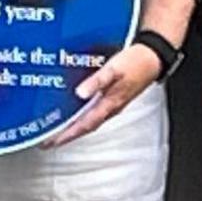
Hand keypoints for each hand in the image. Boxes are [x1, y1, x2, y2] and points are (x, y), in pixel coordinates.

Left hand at [44, 42, 162, 148]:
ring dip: (74, 128)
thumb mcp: (113, 69)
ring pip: (90, 122)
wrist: (153, 58)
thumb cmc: (135, 63)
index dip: (66, 135)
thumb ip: (96, 81)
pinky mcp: (114, 99)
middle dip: (67, 135)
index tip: (51, 142)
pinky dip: (83, 116)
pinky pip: (95, 113)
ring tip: (58, 130)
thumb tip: (80, 93)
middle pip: (85, 128)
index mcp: (109, 104)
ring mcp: (113, 105)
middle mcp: (110, 108)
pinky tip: (76, 111)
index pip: (84, 125)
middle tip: (48, 141)